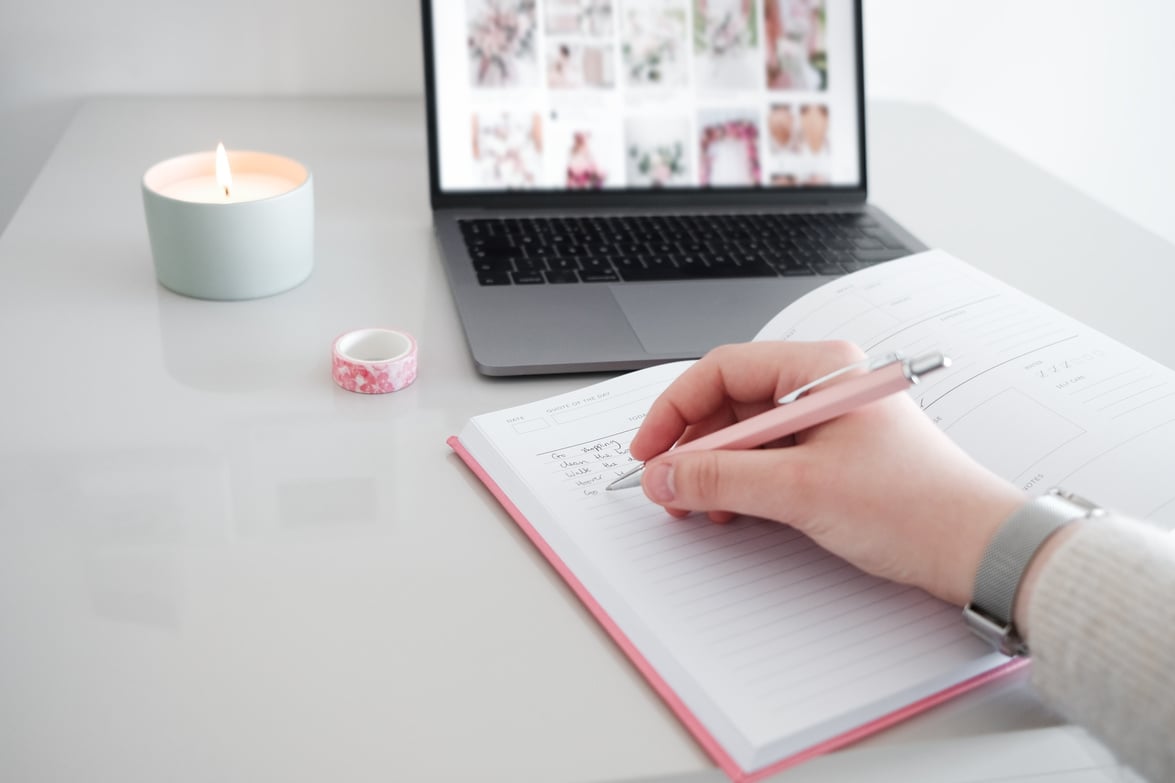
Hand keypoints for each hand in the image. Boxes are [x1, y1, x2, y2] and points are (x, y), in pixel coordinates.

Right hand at [628, 341, 1026, 605]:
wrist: (976, 548)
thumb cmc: (914, 506)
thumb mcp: (800, 490)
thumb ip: (720, 479)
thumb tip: (663, 475)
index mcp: (820, 368)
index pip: (721, 369)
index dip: (675, 409)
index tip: (649, 451)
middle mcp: (822, 385)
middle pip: (730, 400)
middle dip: (693, 445)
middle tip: (668, 485)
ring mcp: (827, 420)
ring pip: (745, 432)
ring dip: (715, 467)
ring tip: (698, 504)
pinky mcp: (832, 454)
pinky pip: (768, 457)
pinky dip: (741, 481)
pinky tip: (731, 510)